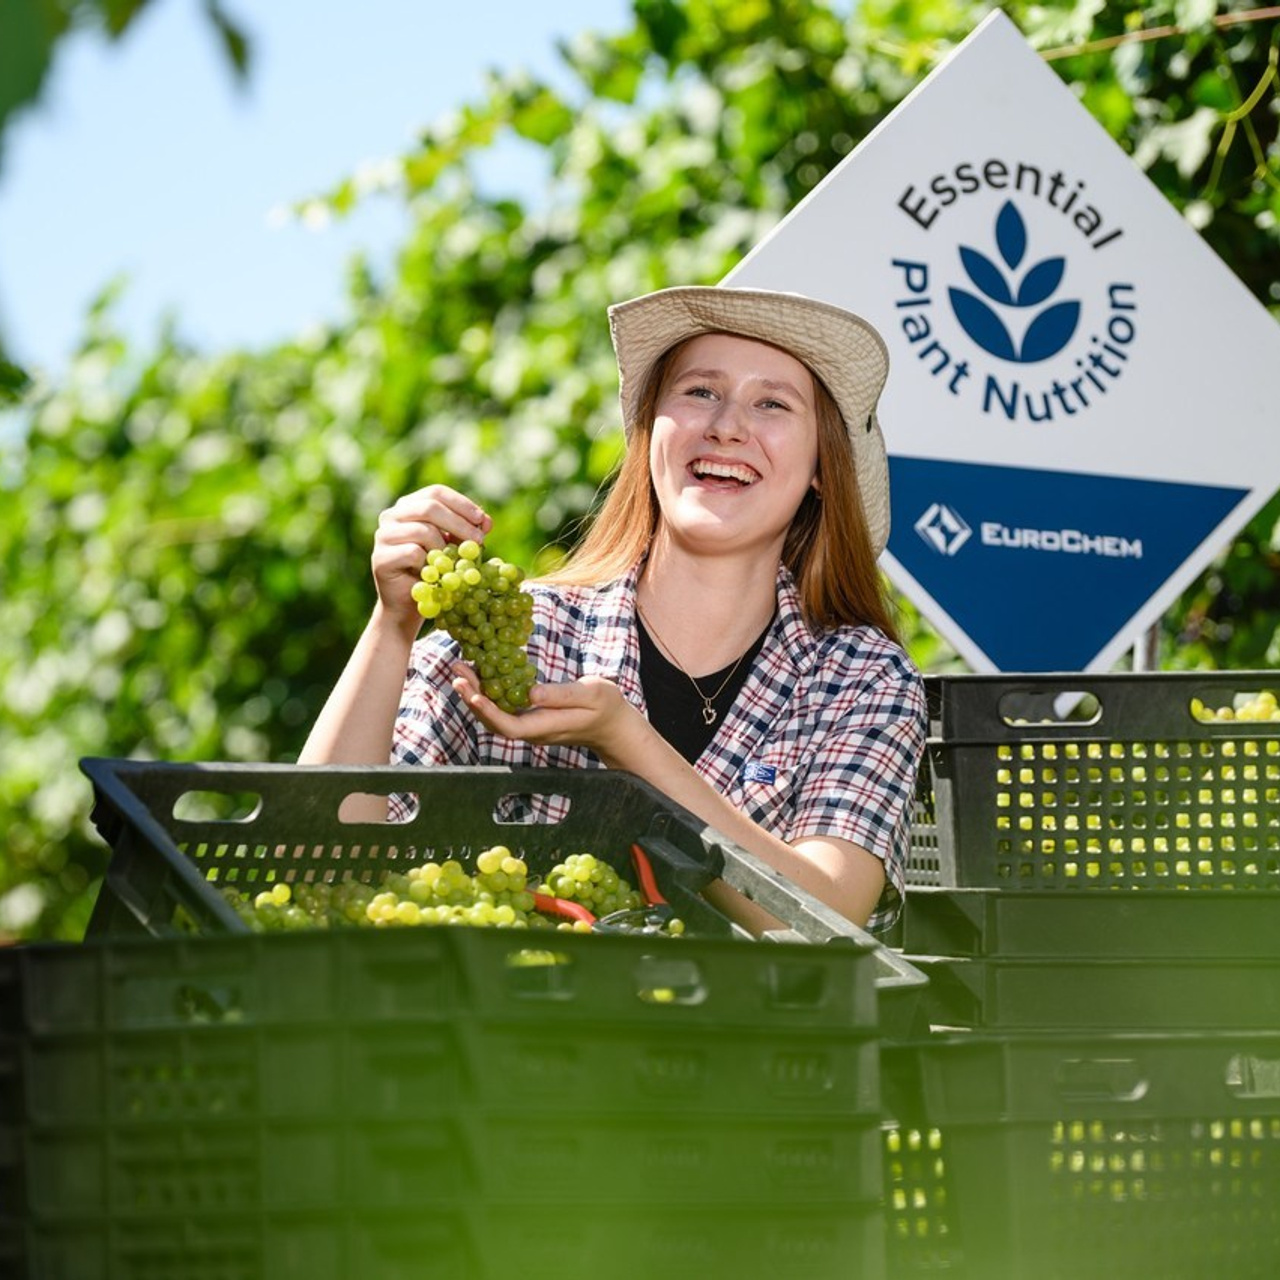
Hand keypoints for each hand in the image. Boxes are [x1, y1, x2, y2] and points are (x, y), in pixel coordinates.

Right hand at [372, 485, 491, 636]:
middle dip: (459, 523)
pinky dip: (429, 565)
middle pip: (429, 507)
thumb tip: (486, 522)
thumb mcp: (453, 547)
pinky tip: (431, 575)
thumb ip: (468, 531)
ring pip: (423, 531)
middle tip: (479, 540)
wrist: (408, 604)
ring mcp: (383, 536)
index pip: (436, 492)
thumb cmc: (433, 572)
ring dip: (445, 549)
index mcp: (408, 506)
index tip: (482, 520)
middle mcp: (392, 515)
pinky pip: (413, 553)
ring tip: (451, 564)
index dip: (461, 504)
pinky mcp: (381, 557)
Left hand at [450, 666, 647, 762]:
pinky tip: (480, 673)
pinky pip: (503, 707)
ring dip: (475, 693)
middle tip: (457, 672)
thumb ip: (562, 695)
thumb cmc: (606, 707)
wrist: (613, 725)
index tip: (473, 694)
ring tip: (460, 668)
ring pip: (495, 714)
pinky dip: (488, 691)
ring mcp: (530, 726)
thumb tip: (531, 693)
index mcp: (546, 727)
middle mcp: (533, 730)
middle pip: (495, 721)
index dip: (489, 712)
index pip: (510, 726)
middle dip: (473, 698)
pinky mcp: (530, 717)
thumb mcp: (592, 694)